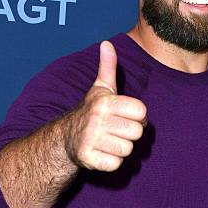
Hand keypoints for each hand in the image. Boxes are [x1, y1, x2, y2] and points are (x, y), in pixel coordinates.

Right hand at [63, 40, 146, 170]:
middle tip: (116, 130)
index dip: (137, 117)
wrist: (65, 138)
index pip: (142, 113)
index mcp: (106, 102)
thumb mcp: (100, 88)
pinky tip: (102, 153)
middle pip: (137, 133)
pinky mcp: (88, 158)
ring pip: (127, 150)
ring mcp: (92, 139)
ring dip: (120, 148)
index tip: (125, 116)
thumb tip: (107, 43)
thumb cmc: (91, 111)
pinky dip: (111, 162)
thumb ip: (108, 67)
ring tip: (108, 141)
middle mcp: (98, 119)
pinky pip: (116, 164)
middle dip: (129, 134)